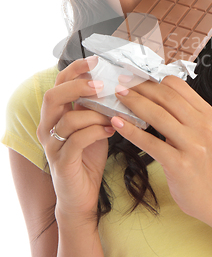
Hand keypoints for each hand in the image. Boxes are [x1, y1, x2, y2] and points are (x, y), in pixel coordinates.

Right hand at [37, 57, 114, 220]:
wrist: (81, 195)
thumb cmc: (88, 156)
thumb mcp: (92, 125)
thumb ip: (96, 107)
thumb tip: (118, 84)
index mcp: (55, 114)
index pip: (59, 83)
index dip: (75, 69)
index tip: (95, 60)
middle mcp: (48, 126)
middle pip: (54, 96)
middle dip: (78, 86)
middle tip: (103, 84)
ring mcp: (52, 145)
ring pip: (68, 119)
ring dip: (95, 113)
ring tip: (115, 115)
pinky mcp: (61, 162)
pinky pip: (77, 140)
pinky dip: (97, 132)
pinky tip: (112, 130)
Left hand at [110, 75, 211, 222]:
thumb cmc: (202, 164)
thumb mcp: (201, 132)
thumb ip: (184, 114)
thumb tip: (153, 93)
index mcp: (208, 114)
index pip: (178, 86)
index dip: (153, 80)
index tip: (135, 78)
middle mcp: (203, 126)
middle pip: (166, 97)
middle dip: (140, 87)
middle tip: (121, 83)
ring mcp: (193, 146)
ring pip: (158, 116)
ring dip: (134, 103)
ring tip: (118, 97)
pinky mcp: (180, 165)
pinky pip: (151, 143)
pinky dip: (131, 131)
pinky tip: (117, 123)